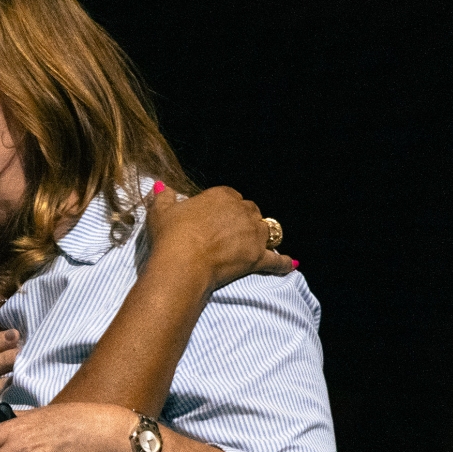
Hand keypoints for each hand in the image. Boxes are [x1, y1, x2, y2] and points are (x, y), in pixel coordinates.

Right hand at [147, 184, 294, 291]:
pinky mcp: (258, 258)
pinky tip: (291, 263)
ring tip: (253, 244)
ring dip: (262, 236)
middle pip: (251, 212)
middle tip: (229, 234)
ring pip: (266, 230)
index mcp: (221, 195)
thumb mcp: (161, 212)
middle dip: (244, 221)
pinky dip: (284, 262)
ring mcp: (253, 235)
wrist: (182, 263)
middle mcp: (243, 211)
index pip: (231, 196)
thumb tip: (162, 187)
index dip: (223, 208)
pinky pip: (276, 260)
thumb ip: (164, 197)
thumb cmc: (171, 235)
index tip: (213, 219)